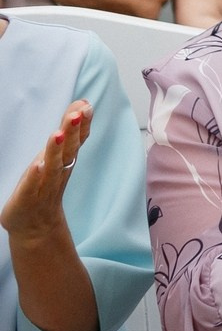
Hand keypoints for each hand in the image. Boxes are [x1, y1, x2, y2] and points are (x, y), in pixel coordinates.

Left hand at [1, 100, 91, 248]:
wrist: (36, 226)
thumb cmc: (45, 186)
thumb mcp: (58, 156)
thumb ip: (70, 131)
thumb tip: (83, 104)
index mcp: (65, 160)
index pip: (76, 139)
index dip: (82, 124)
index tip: (86, 106)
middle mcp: (58, 172)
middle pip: (68, 150)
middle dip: (73, 132)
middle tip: (78, 114)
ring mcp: (43, 186)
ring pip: (52, 167)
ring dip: (56, 151)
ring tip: (58, 134)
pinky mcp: (26, 199)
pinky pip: (32, 187)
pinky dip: (36, 177)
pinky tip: (39, 165)